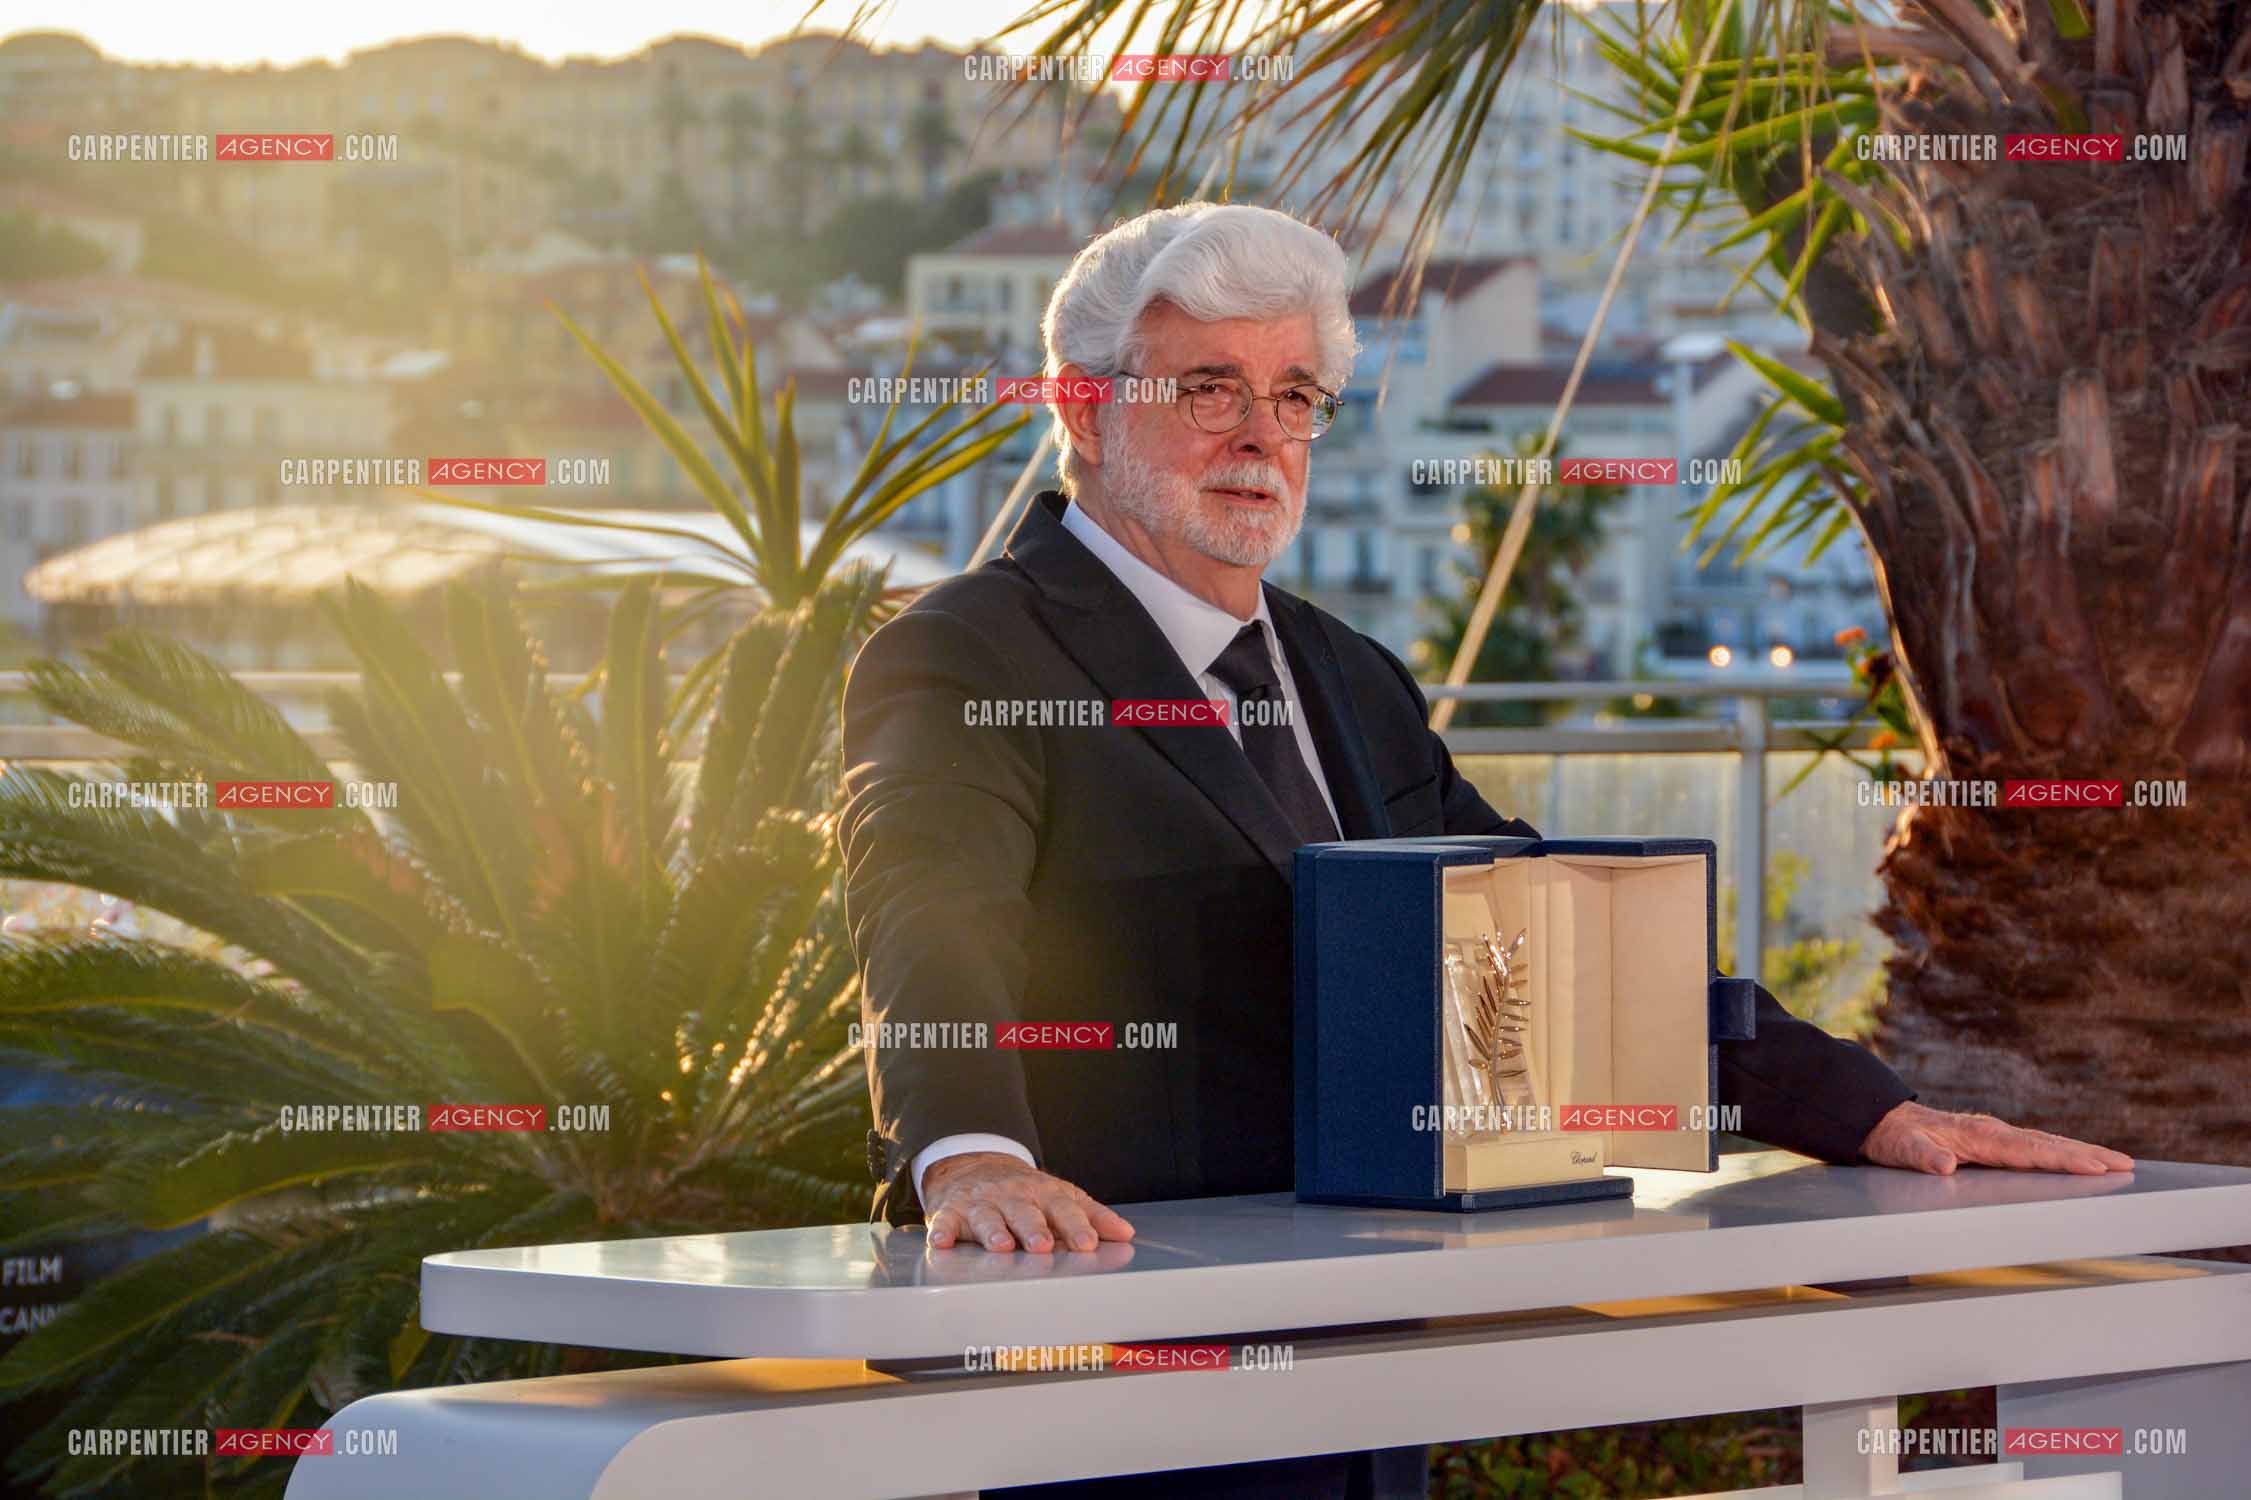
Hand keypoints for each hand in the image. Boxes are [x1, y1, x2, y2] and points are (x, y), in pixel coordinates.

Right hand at [921, 1151, 1135, 1252]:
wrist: (975, 1165)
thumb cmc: (1025, 1191)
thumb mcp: (1061, 1196)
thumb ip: (1092, 1216)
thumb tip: (1125, 1234)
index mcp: (1043, 1194)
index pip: (1063, 1209)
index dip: (1076, 1226)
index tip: (1088, 1243)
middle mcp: (1012, 1197)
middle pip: (1025, 1213)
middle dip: (1034, 1228)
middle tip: (1043, 1245)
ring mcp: (981, 1204)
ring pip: (988, 1218)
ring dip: (994, 1232)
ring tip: (1002, 1246)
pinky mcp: (951, 1212)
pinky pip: (945, 1222)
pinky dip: (942, 1231)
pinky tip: (942, 1241)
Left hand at [1859, 1101, 2134, 1175]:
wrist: (1883, 1121)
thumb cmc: (1895, 1139)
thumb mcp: (1902, 1150)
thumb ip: (1923, 1156)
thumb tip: (1945, 1163)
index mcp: (1978, 1137)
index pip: (2029, 1150)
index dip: (2063, 1159)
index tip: (2095, 1166)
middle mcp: (1992, 1132)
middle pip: (2048, 1144)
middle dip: (2088, 1154)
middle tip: (2127, 1164)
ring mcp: (1995, 1135)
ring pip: (2046, 1143)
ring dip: (2081, 1152)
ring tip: (2117, 1162)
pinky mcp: (1994, 1141)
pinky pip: (2035, 1147)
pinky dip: (2062, 1153)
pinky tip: (2079, 1162)